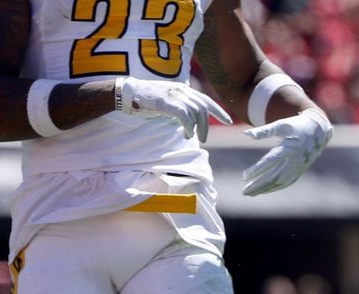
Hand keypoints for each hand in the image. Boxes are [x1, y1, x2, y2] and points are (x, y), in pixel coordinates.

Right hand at [117, 77, 232, 141]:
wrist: (129, 94)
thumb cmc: (145, 99)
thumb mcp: (166, 101)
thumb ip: (178, 106)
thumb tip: (187, 120)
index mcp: (184, 90)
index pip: (206, 100)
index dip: (219, 111)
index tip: (229, 121)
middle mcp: (182, 91)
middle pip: (203, 108)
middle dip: (207, 125)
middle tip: (205, 139)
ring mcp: (175, 96)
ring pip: (196, 113)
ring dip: (198, 128)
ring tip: (194, 138)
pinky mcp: (168, 103)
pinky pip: (184, 116)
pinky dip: (188, 127)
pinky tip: (187, 134)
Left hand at [241, 108, 332, 195]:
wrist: (318, 130)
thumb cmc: (295, 126)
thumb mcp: (280, 125)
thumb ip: (263, 131)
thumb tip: (245, 133)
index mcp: (290, 147)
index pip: (272, 160)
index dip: (258, 169)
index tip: (244, 176)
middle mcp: (295, 159)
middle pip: (275, 176)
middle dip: (259, 185)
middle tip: (244, 192)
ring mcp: (299, 167)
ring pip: (280, 182)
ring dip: (264, 189)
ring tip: (249, 193)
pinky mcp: (300, 170)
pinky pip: (286, 182)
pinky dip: (274, 188)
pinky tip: (262, 191)